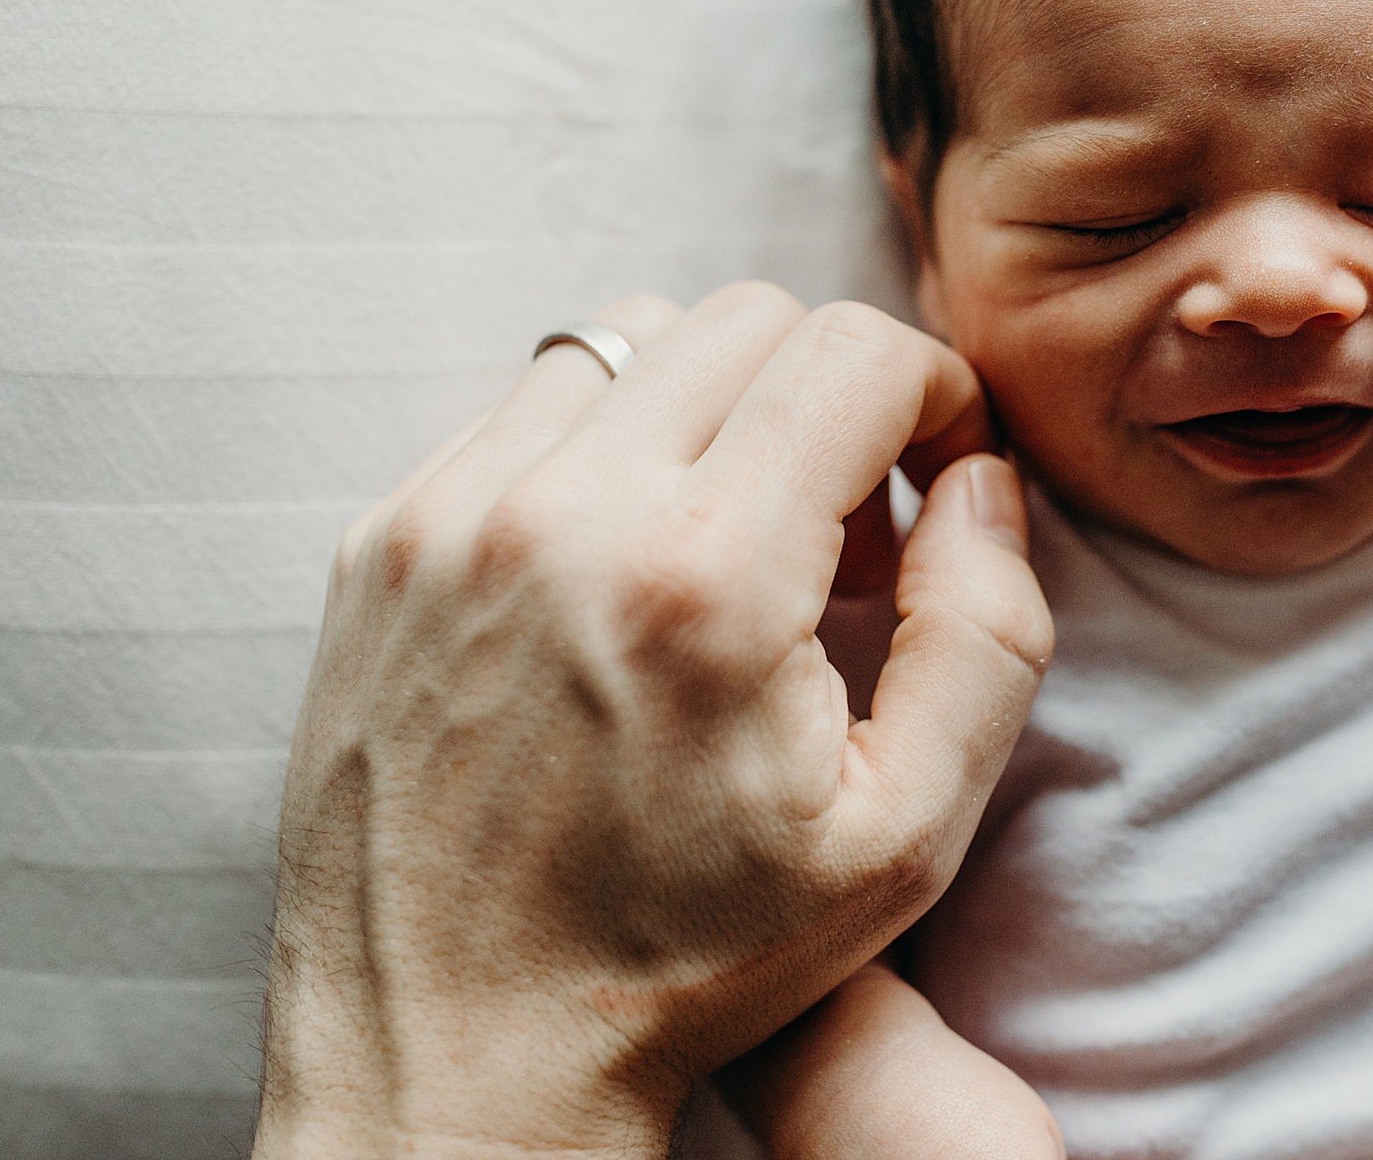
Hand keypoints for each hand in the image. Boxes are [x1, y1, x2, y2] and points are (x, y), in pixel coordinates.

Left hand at [254, 287, 1053, 1159]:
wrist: (454, 1053)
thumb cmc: (690, 958)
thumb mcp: (907, 835)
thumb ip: (990, 632)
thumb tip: (983, 481)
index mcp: (705, 576)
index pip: (857, 350)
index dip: (938, 396)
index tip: (939, 482)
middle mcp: (563, 512)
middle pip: (748, 319)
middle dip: (832, 396)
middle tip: (845, 531)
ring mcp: (450, 515)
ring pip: (630, 339)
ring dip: (713, 408)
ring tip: (731, 543)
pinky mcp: (381, 540)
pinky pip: (526, 406)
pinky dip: (604, 446)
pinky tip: (625, 567)